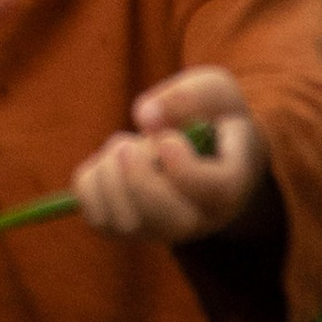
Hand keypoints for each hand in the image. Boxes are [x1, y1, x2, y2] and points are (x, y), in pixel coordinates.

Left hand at [71, 67, 271, 243]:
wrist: (207, 154)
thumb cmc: (214, 118)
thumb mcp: (215, 91)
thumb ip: (190, 95)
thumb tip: (144, 116)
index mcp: (231, 182)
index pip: (217, 192)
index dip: (185, 168)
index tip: (165, 139)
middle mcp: (200, 218)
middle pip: (171, 223)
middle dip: (139, 179)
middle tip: (127, 144)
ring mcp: (163, 230)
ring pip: (129, 225)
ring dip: (111, 175)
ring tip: (123, 146)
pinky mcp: (130, 230)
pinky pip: (99, 220)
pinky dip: (90, 185)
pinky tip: (107, 163)